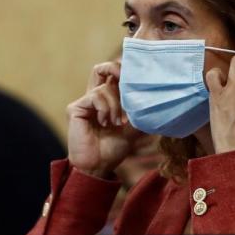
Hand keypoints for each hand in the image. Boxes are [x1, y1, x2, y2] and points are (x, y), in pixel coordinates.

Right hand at [67, 61, 145, 178]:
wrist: (98, 166)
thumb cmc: (113, 149)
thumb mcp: (134, 129)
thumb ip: (140, 113)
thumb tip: (158, 101)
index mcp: (107, 101)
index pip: (113, 76)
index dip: (124, 72)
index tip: (138, 78)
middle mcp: (94, 98)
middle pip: (101, 69)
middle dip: (115, 69)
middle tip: (127, 81)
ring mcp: (84, 102)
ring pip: (104, 87)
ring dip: (115, 105)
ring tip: (117, 122)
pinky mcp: (75, 108)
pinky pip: (95, 96)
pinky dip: (105, 109)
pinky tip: (105, 123)